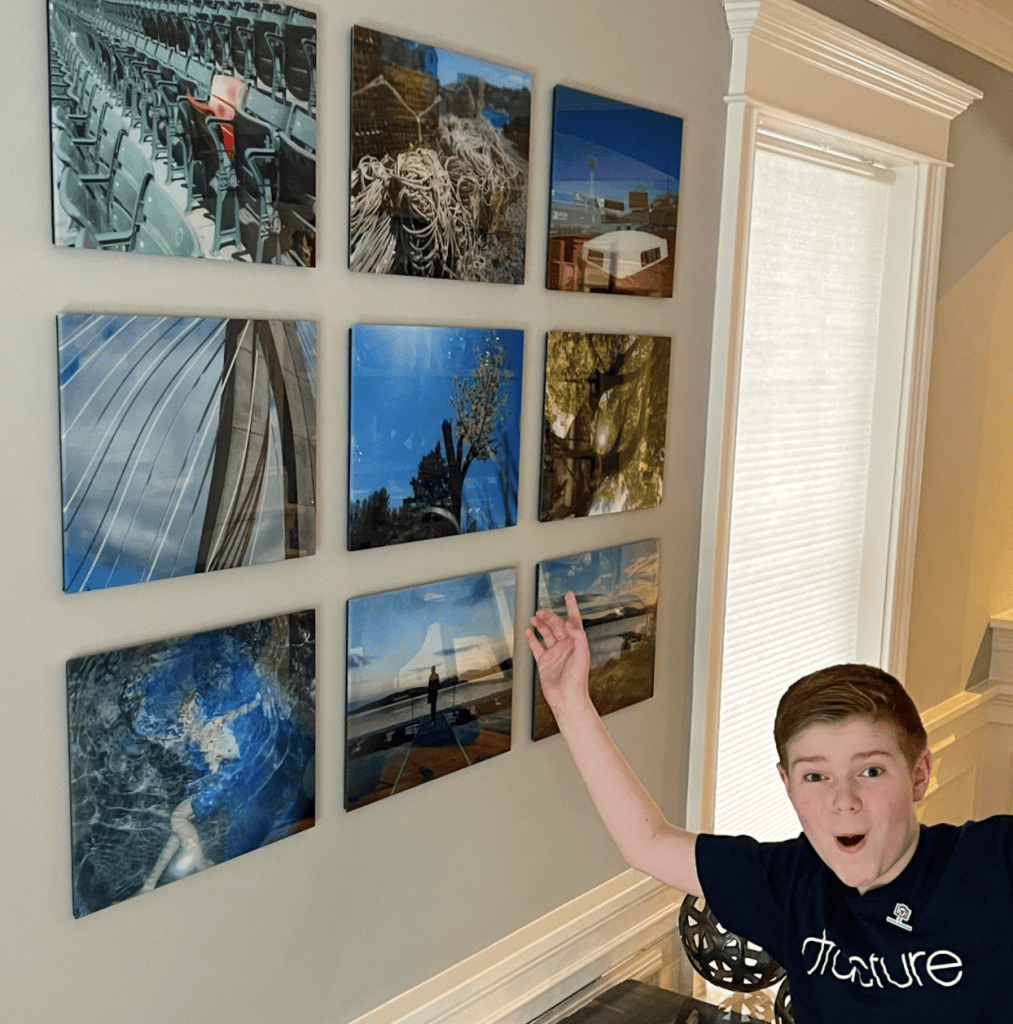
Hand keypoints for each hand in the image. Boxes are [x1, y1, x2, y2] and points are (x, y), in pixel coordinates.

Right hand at [525, 591, 591, 715]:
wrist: (567, 699)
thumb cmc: (577, 679)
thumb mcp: (582, 655)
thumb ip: (578, 636)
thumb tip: (569, 622)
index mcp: (576, 643)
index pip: (574, 621)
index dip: (572, 607)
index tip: (568, 595)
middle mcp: (566, 646)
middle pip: (557, 625)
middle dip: (549, 617)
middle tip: (540, 611)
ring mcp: (555, 653)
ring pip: (546, 634)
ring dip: (540, 625)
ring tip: (533, 617)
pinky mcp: (544, 661)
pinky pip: (537, 646)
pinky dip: (532, 638)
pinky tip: (528, 631)